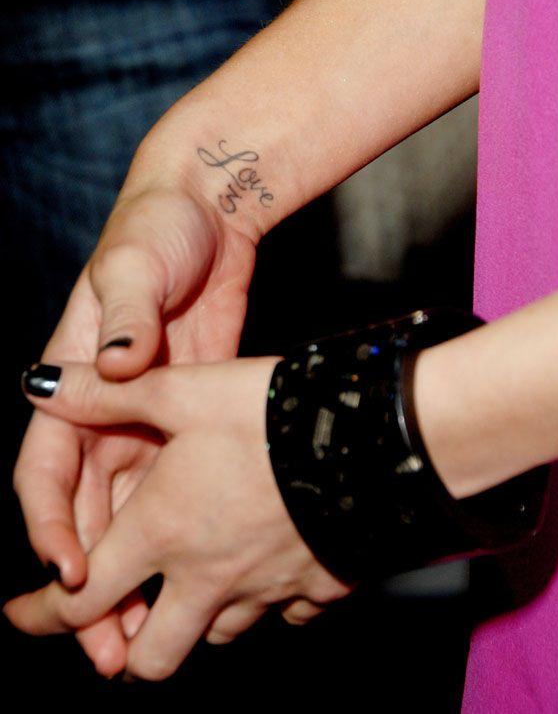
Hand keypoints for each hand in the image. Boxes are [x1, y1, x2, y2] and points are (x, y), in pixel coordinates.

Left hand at [5, 359, 354, 680]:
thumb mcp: (185, 389)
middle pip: (148, 656)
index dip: (42, 612)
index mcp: (164, 530)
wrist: (372, 436)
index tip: (24, 612)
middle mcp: (208, 575)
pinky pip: (283, 616)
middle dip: (124, 643)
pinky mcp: (319, 588)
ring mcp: (267, 590)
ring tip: (196, 581)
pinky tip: (268, 564)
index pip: (80, 599)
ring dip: (196, 619)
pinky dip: (265, 602)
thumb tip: (41, 384)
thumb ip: (110, 392)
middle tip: (120, 618)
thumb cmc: (270, 412)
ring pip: (215, 637)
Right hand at [12, 178, 258, 675]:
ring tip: (149, 631)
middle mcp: (104, 410)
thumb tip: (114, 367)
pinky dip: (176, 533)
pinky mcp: (188, 416)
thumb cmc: (158, 230)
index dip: (52, 526)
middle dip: (95, 578)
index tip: (70, 575)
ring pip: (132, 513)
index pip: (46, 472)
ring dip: (136, 571)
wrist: (208, 216)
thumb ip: (127, 316)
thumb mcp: (135, 266)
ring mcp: (148, 418)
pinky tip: (194, 572)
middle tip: (109, 643)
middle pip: (89, 512)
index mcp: (71, 381)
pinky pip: (176, 487)